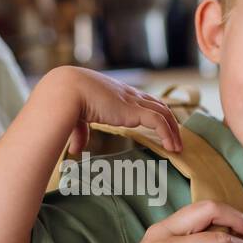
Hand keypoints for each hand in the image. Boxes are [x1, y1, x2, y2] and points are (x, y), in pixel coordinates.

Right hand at [42, 65, 181, 155]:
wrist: (64, 92)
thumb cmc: (65, 102)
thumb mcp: (76, 118)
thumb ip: (80, 133)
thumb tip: (76, 151)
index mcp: (114, 92)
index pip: (141, 99)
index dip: (152, 112)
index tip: (159, 128)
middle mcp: (127, 93)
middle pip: (157, 104)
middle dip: (168, 121)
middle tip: (174, 138)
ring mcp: (132, 100)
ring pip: (163, 112)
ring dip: (173, 130)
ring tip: (177, 148)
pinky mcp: (134, 110)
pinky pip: (159, 121)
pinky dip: (168, 134)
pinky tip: (170, 148)